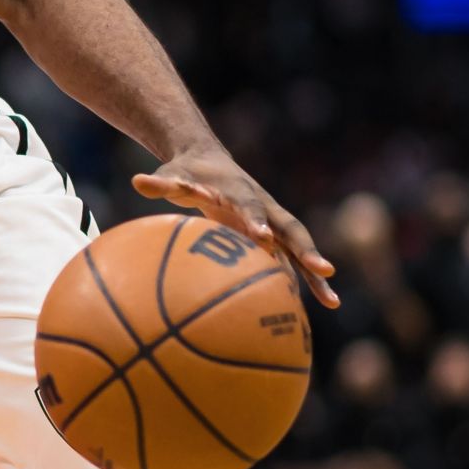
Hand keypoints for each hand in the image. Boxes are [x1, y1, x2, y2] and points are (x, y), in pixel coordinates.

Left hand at [132, 148, 338, 307]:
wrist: (209, 161)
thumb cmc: (189, 173)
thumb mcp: (173, 176)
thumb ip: (160, 183)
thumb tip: (136, 181)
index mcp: (240, 192)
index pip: (249, 205)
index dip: (256, 219)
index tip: (263, 237)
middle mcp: (264, 207)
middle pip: (290, 228)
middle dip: (306, 248)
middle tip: (324, 269)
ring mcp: (272, 222)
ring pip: (298, 248)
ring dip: (315, 272)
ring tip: (332, 301)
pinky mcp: (273, 236)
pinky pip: (292, 260)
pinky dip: (305, 280)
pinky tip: (319, 307)